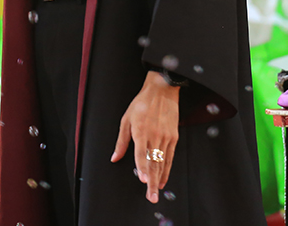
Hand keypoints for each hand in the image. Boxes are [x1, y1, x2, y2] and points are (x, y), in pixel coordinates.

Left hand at [111, 70, 179, 203]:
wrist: (162, 91)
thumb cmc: (141, 104)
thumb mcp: (126, 119)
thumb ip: (121, 141)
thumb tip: (114, 158)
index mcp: (140, 131)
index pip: (142, 153)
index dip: (142, 168)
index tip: (144, 181)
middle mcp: (154, 136)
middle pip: (153, 163)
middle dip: (152, 182)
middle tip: (151, 197)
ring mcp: (165, 137)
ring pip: (162, 162)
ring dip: (160, 179)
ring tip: (156, 193)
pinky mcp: (173, 138)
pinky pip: (169, 157)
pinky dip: (166, 169)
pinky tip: (163, 179)